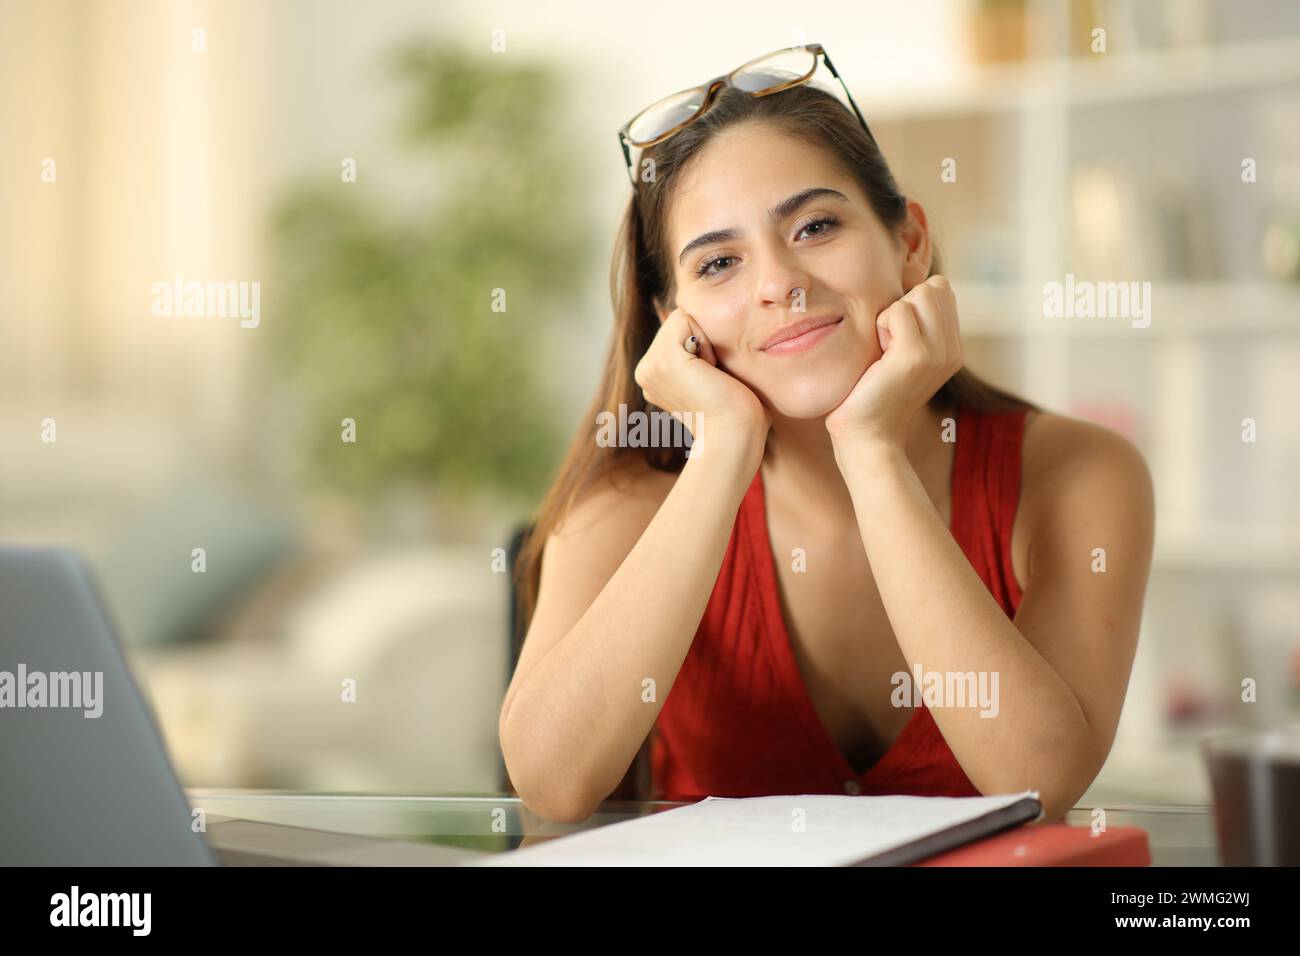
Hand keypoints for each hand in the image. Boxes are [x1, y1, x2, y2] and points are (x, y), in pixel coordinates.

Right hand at [634, 306, 770, 448]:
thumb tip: (693, 322)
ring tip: (710, 376)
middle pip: (678, 322)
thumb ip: (696, 352)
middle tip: (711, 379)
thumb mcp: (707, 376)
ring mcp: (650, 366)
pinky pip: (686, 318)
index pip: (677, 331)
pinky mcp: (665, 359)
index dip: (702, 345)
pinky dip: (706, 339)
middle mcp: (645, 371)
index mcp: (652, 375)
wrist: (735, 436)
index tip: (710, 379)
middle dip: (702, 340)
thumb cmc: (734, 412)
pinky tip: (710, 370)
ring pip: (682, 318)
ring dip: (706, 341)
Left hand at [824, 275, 963, 448]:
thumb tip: (909, 286)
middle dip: (904, 305)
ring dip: (892, 315)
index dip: (911, 304)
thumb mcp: (899, 356)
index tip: (895, 339)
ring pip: (921, 293)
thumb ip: (912, 326)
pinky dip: (880, 326)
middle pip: (935, 286)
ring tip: (883, 350)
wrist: (866, 437)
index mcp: (952, 349)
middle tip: (887, 344)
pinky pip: (897, 309)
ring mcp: (938, 353)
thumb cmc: (870, 395)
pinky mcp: (916, 356)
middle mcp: (952, 350)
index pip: (942, 291)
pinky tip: (878, 357)